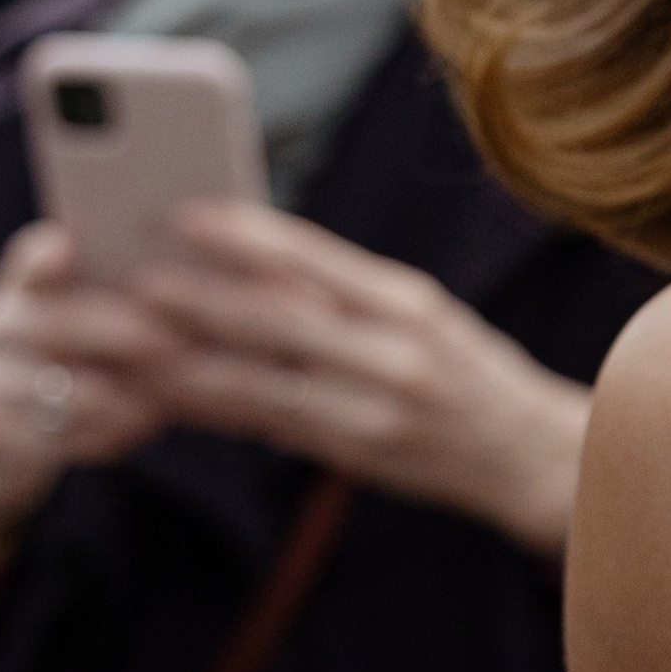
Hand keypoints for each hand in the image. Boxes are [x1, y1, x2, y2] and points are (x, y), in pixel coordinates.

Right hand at [0, 222, 188, 560]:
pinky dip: (100, 433)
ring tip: (162, 402)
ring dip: (113, 395)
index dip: (46, 256)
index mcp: (24, 284)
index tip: (69, 246)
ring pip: (53, 385)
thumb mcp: (87, 323)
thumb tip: (207, 280)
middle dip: (117, 330)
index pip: (32, 259)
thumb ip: (130, 296)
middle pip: (54, 322)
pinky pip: (50, 435)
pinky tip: (141, 429)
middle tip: (174, 343)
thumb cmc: (73, 364)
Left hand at [136, 203, 591, 555]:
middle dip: (201, 297)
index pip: (316, 255)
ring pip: (265, 379)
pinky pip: (273, 427)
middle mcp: (397, 347)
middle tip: (134, 278)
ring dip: (190, 362)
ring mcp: (379, 406)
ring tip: (132, 341)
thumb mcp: (423, 318)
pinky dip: (218, 410)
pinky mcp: (364, 454)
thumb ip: (346, 298)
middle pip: (280, 316)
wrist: (539, 458)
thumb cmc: (470, 377)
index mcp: (408, 299)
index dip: (246, 234)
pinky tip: (171, 398)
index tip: (185, 213)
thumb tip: (255, 271)